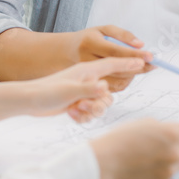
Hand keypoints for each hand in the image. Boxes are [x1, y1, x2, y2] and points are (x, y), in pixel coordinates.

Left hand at [29, 57, 146, 122]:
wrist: (30, 101)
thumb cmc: (47, 92)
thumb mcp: (68, 91)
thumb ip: (88, 90)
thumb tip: (105, 88)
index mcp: (88, 70)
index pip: (115, 63)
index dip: (132, 62)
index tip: (149, 61)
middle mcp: (89, 79)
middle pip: (111, 91)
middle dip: (102, 103)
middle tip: (85, 105)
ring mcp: (85, 91)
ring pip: (102, 104)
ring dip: (92, 111)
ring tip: (75, 110)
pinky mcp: (80, 102)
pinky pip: (93, 111)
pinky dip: (84, 116)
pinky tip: (71, 114)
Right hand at [67, 25, 155, 91]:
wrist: (65, 53)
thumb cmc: (88, 39)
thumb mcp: (103, 29)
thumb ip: (123, 35)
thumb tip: (140, 44)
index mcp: (89, 43)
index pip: (116, 51)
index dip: (135, 55)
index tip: (151, 56)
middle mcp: (86, 60)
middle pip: (118, 68)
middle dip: (139, 67)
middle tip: (154, 63)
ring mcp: (86, 75)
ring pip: (117, 80)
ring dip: (133, 75)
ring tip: (141, 67)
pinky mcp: (90, 86)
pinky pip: (113, 88)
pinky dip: (125, 81)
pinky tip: (129, 73)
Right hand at [90, 119, 178, 178]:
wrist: (108, 160)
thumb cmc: (123, 137)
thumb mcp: (148, 123)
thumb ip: (168, 128)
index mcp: (172, 134)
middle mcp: (175, 153)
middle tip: (170, 140)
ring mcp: (170, 170)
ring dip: (175, 156)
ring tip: (153, 153)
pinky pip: (171, 172)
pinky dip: (164, 167)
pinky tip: (148, 163)